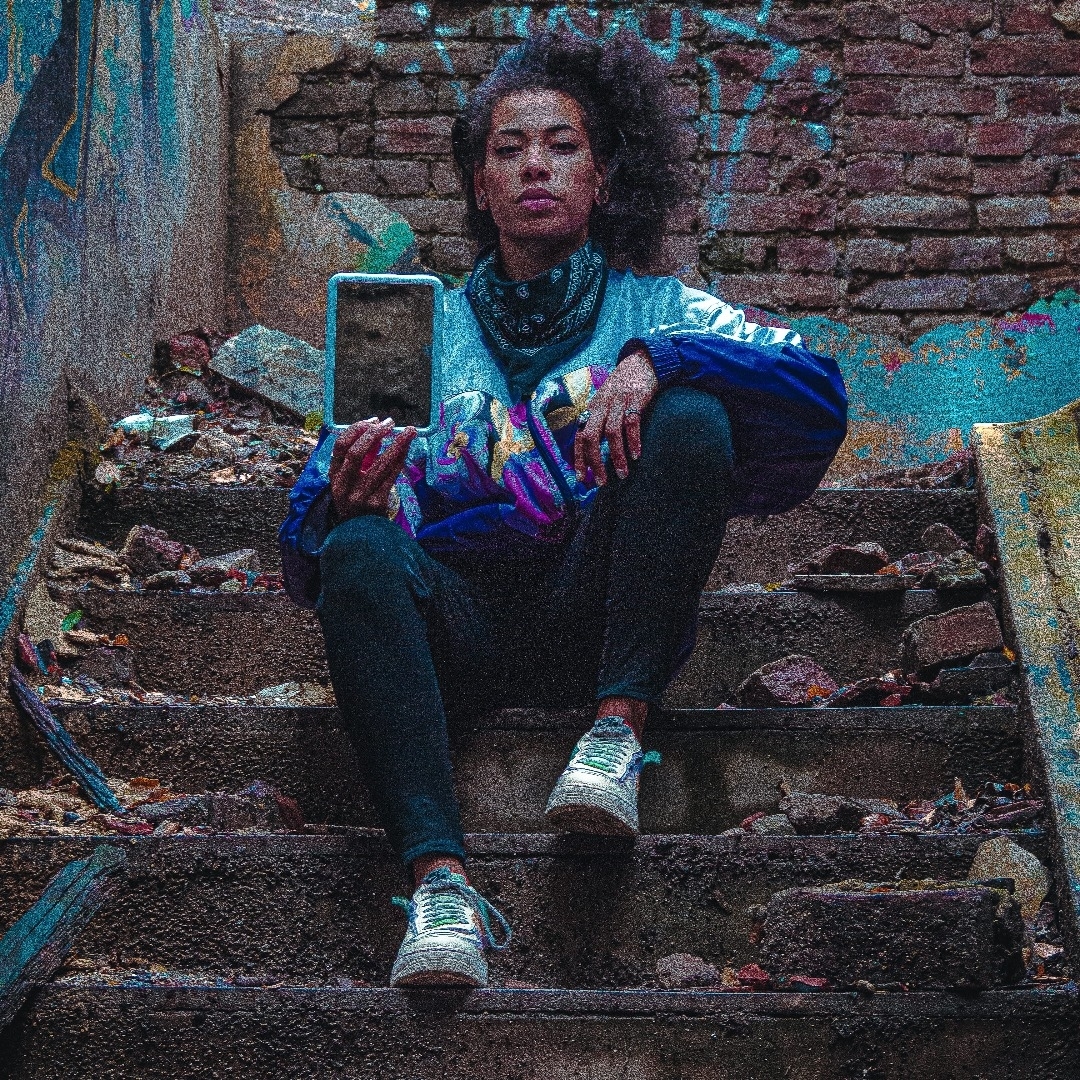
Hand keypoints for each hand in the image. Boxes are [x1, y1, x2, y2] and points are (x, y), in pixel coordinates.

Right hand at [329, 417, 415, 520]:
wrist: (360, 531)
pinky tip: (408, 449)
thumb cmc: (356, 497)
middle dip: (374, 434)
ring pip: (380, 464)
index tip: (372, 421)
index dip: (356, 430)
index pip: (340, 446)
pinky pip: (392, 476)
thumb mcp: (351, 477)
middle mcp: (344, 485)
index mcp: (334, 475)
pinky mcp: (376, 503)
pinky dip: (400, 460)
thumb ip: (362, 456)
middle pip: (355, 453)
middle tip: (389, 423)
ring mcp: (360, 495)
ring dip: (396, 444)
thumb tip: (378, 431)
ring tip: (409, 431)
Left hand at [574, 350, 657, 484]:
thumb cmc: (624, 386)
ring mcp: (618, 401)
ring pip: (611, 433)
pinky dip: (633, 441)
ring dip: (616, 456)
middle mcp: (601, 405)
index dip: (579, 458)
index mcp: (592, 409)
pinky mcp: (635, 398)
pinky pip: (631, 423)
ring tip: (623, 474)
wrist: (642, 361)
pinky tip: (636, 455)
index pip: (580, 436)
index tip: (582, 478)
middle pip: (591, 436)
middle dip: (595, 462)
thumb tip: (592, 449)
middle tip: (602, 481)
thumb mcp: (606, 401)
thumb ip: (599, 420)